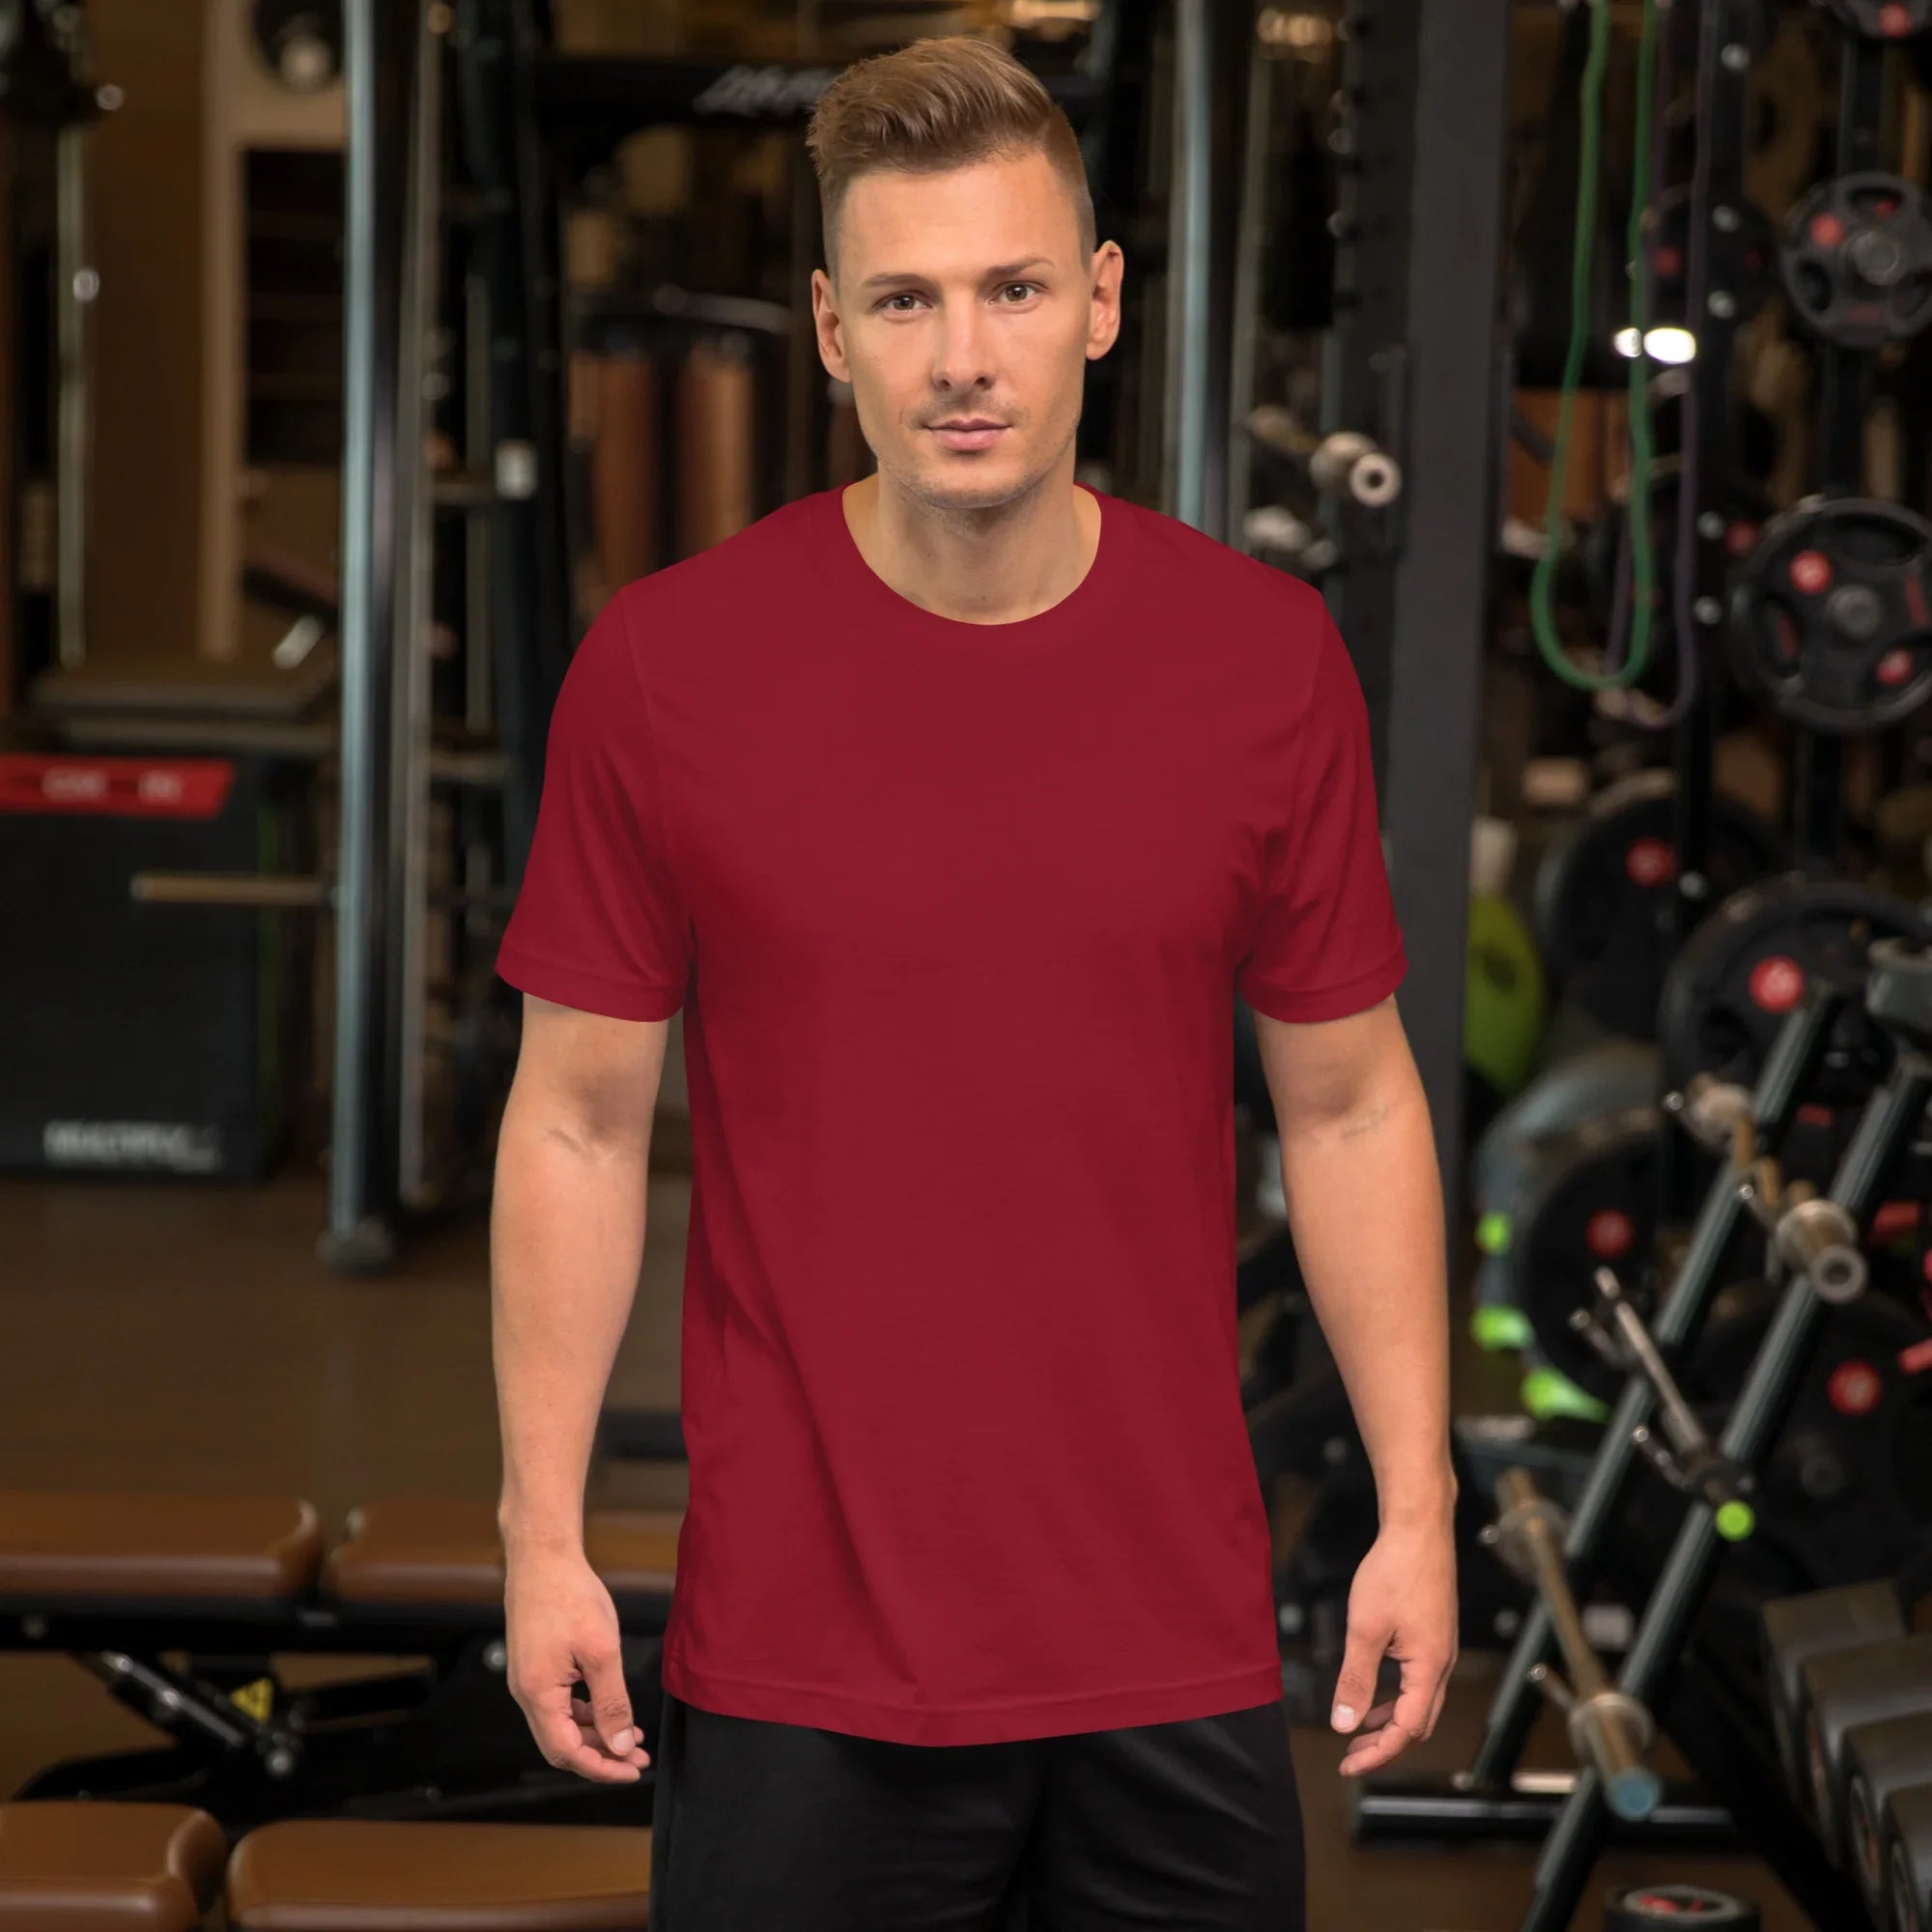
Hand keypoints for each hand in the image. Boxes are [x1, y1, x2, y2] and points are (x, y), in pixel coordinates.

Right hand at [505, 1544, 651, 1782]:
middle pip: (562, 1745)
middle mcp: (525, 1693)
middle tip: (637, 1757)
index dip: (601, 1767)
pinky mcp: (534, 1666)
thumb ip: (612, 1703)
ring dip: (595, 1734)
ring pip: (561, 1725)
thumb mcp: (601, 1652)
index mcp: (538, 1695)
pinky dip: (584, 1713)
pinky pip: (558, 1704)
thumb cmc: (570, 1596)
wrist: (543, 1556)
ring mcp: (527, 1679)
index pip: (568, 1752)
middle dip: (601, 1755)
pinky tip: (609, 1709)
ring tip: (631, 1735)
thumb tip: (620, 1745)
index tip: (632, 1770)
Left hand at [1331, 1514, 1457, 1776]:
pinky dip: (1396, 1696)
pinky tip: (1374, 1690)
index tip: (1348, 1764)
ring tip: (1359, 1730)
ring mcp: (1440, 1649)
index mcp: (1429, 1668)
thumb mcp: (1365, 1629)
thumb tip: (1344, 1723)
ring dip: (1390, 1721)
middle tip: (1351, 1755)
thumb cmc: (1394, 1572)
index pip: (1406, 1730)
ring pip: (1419, 1703)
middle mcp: (1442, 1664)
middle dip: (1385, 1744)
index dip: (1377, 1753)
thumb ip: (1355, 1679)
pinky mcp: (1434, 1635)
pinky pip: (1418, 1681)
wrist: (1419, 1529)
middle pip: (1418, 1724)